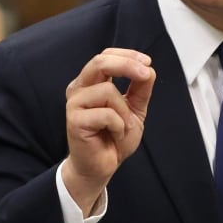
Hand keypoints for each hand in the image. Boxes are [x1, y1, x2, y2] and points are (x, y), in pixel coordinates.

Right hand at [61, 48, 155, 212]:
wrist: (103, 166)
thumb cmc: (114, 137)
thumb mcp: (135, 108)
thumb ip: (140, 88)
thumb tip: (148, 68)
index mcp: (91, 82)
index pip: (106, 56)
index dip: (128, 55)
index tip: (147, 62)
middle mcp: (79, 89)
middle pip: (100, 62)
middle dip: (126, 65)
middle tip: (146, 73)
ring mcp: (74, 104)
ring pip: (107, 90)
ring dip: (124, 111)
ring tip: (122, 126)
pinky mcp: (74, 121)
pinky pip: (106, 114)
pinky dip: (118, 126)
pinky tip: (114, 135)